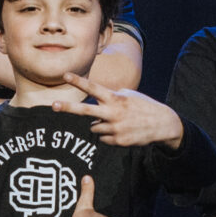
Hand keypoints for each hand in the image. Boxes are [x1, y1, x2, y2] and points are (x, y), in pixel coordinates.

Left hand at [55, 72, 182, 146]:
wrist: (162, 124)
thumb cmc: (142, 106)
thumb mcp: (127, 95)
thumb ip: (109, 98)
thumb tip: (92, 110)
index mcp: (115, 98)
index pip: (94, 88)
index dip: (79, 81)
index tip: (65, 75)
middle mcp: (113, 113)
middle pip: (85, 111)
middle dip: (68, 107)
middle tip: (54, 105)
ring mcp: (115, 129)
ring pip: (94, 127)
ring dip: (100, 124)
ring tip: (117, 121)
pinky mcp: (118, 141)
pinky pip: (102, 138)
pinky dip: (108, 135)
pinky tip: (121, 130)